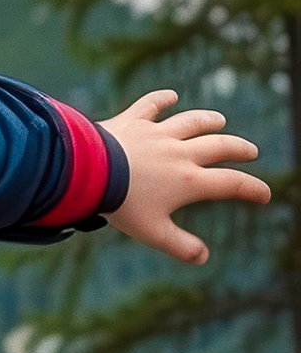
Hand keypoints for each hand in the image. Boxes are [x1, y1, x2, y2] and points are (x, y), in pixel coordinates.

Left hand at [103, 90, 269, 263]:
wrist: (89, 172)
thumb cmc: (121, 204)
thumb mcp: (152, 232)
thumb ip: (180, 246)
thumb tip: (202, 257)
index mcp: (188, 181)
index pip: (230, 184)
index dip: (252, 189)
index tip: (264, 193)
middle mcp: (178, 153)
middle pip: (218, 146)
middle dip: (238, 149)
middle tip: (251, 151)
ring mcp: (156, 134)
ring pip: (190, 122)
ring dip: (207, 120)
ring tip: (219, 120)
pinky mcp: (132, 121)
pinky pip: (150, 105)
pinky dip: (161, 99)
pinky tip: (170, 95)